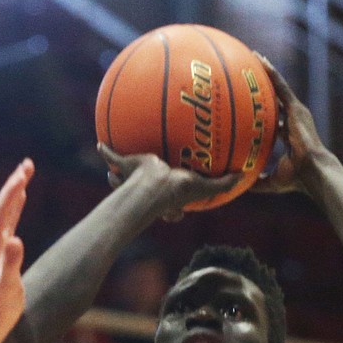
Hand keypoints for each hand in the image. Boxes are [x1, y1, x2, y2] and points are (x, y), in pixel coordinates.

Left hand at [0, 159, 32, 331]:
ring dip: (16, 190)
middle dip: (14, 183)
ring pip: (6, 209)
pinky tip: (22, 195)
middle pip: (2, 204)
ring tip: (26, 171)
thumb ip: (11, 262)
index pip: (1, 210)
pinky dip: (16, 204)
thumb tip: (16, 239)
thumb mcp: (7, 283)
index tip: (23, 174)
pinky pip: (9, 219)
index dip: (12, 191)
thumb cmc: (1, 302)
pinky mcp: (3, 247)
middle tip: (28, 164)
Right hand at [97, 144, 238, 220]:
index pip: (165, 196)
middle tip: (148, 169)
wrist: (152, 186)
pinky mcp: (122, 166)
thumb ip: (223, 183)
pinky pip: (111, 157)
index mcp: (164, 192)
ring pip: (124, 174)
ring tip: (120, 159)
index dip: (168, 199)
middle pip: (144, 183)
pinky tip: (100, 144)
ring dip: (119, 168)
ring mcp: (131, 178)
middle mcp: (145, 186)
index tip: (173, 190)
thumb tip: (242, 176)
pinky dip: (105, 151)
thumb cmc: (175, 189)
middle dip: (143, 180)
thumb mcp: (202, 185)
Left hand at [250, 57, 327, 193]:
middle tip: (250, 75)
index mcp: (289, 135)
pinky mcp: (296, 108)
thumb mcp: (271, 180)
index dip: (265, 112)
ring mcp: (295, 112)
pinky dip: (272, 73)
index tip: (253, 107)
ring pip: (278, 87)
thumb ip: (256, 181)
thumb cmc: (295, 178)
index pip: (275, 119)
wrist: (311, 171)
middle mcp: (293, 120)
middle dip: (264, 87)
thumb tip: (240, 186)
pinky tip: (261, 61)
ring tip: (255, 58)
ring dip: (267, 73)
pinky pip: (281, 86)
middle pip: (276, 98)